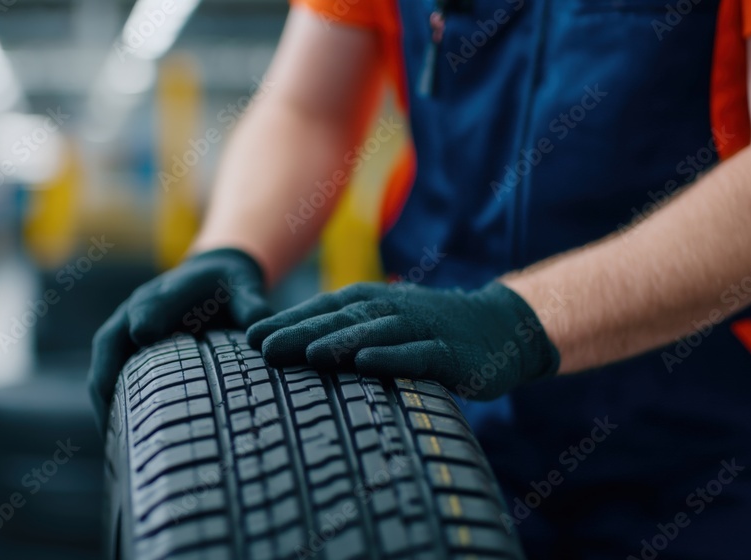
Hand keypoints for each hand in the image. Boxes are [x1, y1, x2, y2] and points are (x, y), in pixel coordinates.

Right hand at [88, 248, 270, 432]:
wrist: (210, 278)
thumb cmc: (228, 289)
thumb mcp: (243, 288)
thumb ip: (250, 305)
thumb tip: (259, 335)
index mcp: (168, 291)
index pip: (154, 303)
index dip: (148, 316)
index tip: (143, 333)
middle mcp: (137, 308)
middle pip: (113, 337)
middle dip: (109, 366)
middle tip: (109, 402)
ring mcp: (126, 328)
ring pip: (104, 360)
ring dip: (101, 393)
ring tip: (108, 434)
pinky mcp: (124, 348)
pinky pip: (107, 374)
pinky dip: (106, 401)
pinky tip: (114, 435)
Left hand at [246, 281, 558, 399]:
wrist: (501, 325)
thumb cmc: (431, 330)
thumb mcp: (387, 323)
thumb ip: (348, 331)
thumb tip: (295, 346)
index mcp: (373, 304)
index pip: (322, 310)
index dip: (287, 321)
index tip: (249, 337)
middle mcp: (392, 310)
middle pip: (340, 320)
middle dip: (299, 332)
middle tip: (261, 346)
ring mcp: (422, 329)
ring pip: (374, 332)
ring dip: (339, 341)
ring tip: (306, 353)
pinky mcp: (450, 353)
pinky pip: (418, 355)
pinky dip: (392, 357)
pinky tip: (367, 364)